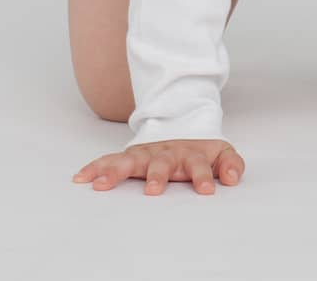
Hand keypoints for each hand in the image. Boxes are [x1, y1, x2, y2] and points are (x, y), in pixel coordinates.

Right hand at [72, 138, 244, 194]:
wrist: (183, 125)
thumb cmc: (201, 149)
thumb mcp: (222, 152)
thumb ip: (232, 165)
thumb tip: (233, 178)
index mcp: (191, 154)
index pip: (199, 165)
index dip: (203, 176)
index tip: (206, 190)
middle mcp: (166, 153)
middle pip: (161, 162)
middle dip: (157, 176)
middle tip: (153, 190)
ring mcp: (146, 153)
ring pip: (130, 160)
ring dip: (117, 172)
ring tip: (102, 185)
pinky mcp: (130, 156)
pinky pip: (110, 160)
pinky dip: (96, 167)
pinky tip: (82, 177)